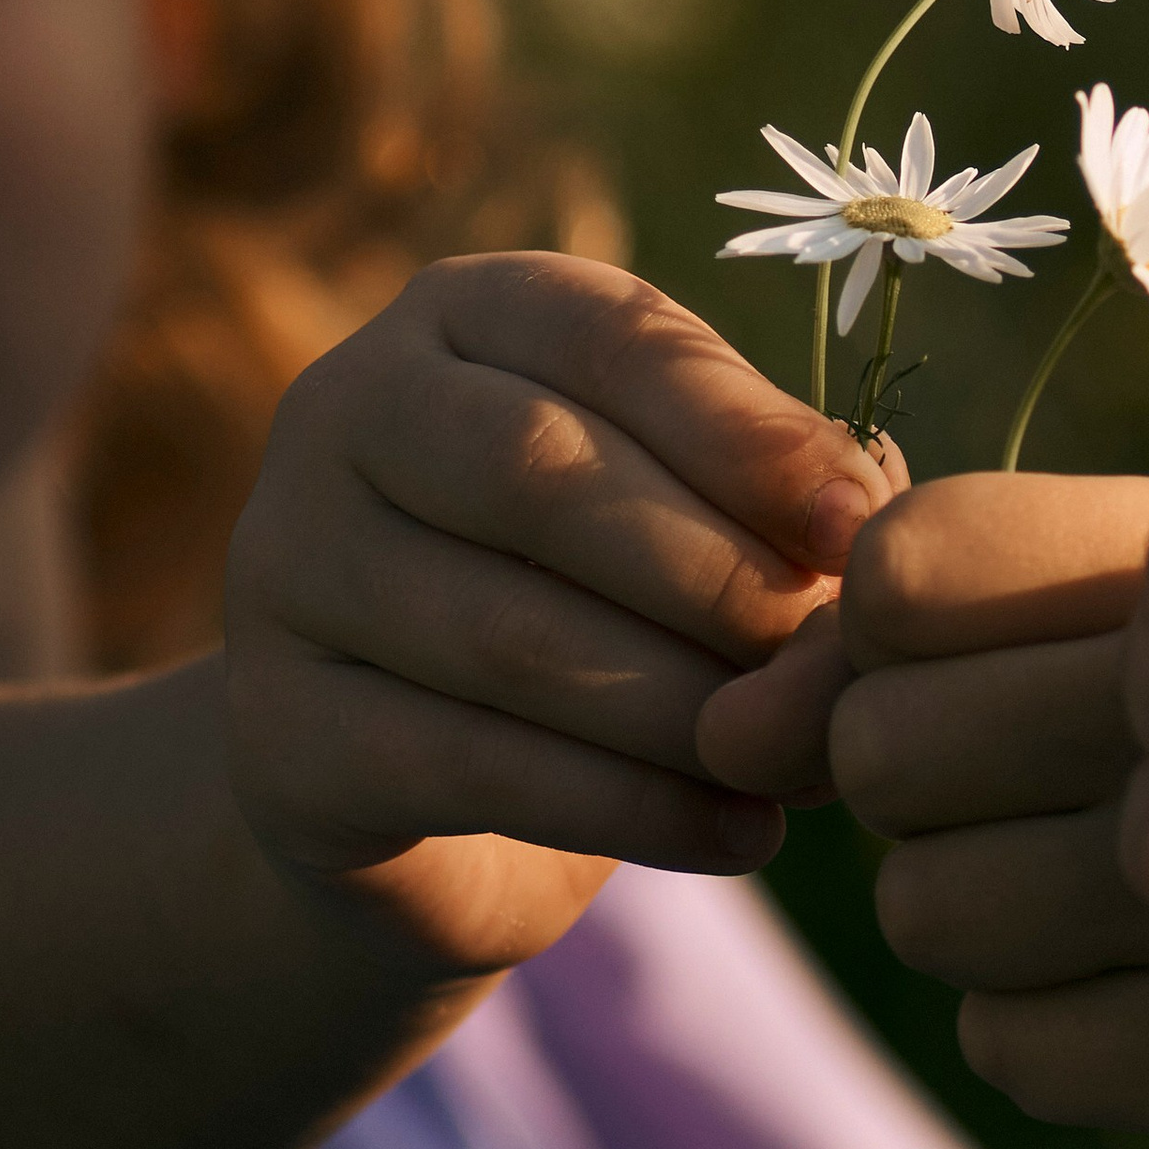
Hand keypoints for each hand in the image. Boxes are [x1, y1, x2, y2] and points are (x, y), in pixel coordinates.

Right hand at [226, 253, 900, 977]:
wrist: (427, 804)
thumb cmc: (599, 611)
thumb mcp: (685, 518)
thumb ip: (771, 497)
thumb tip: (869, 509)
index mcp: (461, 315)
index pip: (608, 336)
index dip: (747, 431)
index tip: (861, 523)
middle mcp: (340, 410)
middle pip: (536, 471)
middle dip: (711, 574)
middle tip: (828, 662)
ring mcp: (284, 568)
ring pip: (507, 632)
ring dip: (685, 707)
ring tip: (799, 760)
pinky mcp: (278, 731)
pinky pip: (473, 765)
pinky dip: (633, 806)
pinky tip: (740, 833)